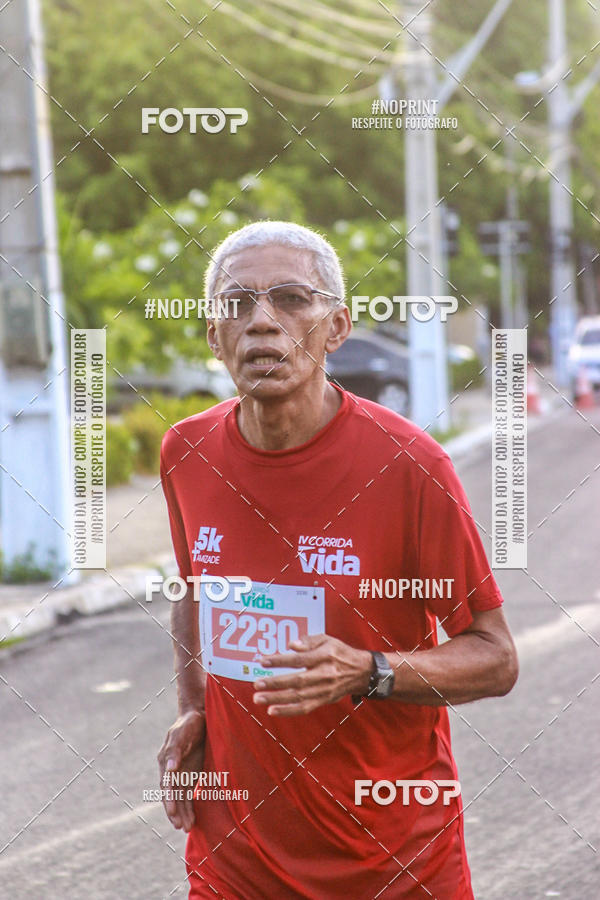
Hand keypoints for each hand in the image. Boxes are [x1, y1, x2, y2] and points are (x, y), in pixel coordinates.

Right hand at [157, 710, 205, 831]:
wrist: (199, 716)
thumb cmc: (188, 723)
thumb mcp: (180, 733)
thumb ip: (174, 750)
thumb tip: (170, 769)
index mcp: (165, 760)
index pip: (167, 784)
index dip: (170, 799)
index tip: (173, 812)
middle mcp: (171, 770)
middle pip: (172, 795)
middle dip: (176, 812)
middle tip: (181, 827)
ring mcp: (181, 773)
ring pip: (180, 797)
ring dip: (183, 813)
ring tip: (187, 828)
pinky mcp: (191, 774)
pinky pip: (188, 794)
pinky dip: (190, 807)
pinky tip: (193, 819)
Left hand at [252, 633, 371, 716]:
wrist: (361, 672)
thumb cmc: (340, 653)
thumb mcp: (327, 640)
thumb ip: (309, 641)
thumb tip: (291, 645)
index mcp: (324, 657)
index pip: (298, 660)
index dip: (280, 661)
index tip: (262, 661)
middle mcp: (324, 675)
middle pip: (296, 681)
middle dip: (274, 684)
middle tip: (256, 684)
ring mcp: (323, 690)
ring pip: (298, 697)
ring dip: (277, 699)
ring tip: (258, 699)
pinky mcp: (323, 700)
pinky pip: (304, 708)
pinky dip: (288, 711)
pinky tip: (273, 711)